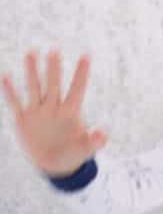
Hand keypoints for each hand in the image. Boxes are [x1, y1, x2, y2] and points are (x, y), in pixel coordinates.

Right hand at [2, 51, 105, 175]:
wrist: (55, 163)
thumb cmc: (74, 152)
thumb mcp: (86, 148)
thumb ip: (95, 140)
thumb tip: (101, 133)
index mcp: (71, 111)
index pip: (77, 89)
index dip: (81, 74)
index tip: (86, 56)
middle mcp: (54, 107)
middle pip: (54, 84)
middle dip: (53, 69)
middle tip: (54, 50)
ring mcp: (38, 111)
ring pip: (34, 88)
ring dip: (32, 72)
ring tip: (30, 53)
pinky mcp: (24, 120)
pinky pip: (15, 103)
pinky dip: (10, 91)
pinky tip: (5, 76)